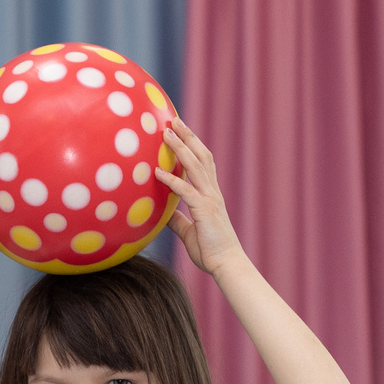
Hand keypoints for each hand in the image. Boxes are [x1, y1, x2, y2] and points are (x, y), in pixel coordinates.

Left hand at [153, 118, 244, 274]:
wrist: (226, 264)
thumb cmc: (210, 250)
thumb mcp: (188, 232)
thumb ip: (177, 220)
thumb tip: (164, 213)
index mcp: (210, 195)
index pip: (203, 163)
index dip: (193, 145)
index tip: (181, 130)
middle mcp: (212, 192)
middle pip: (200, 156)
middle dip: (187, 136)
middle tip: (173, 120)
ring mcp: (209, 199)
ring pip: (195, 166)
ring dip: (179, 148)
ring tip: (166, 133)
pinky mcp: (204, 211)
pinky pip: (186, 191)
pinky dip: (171, 180)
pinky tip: (157, 172)